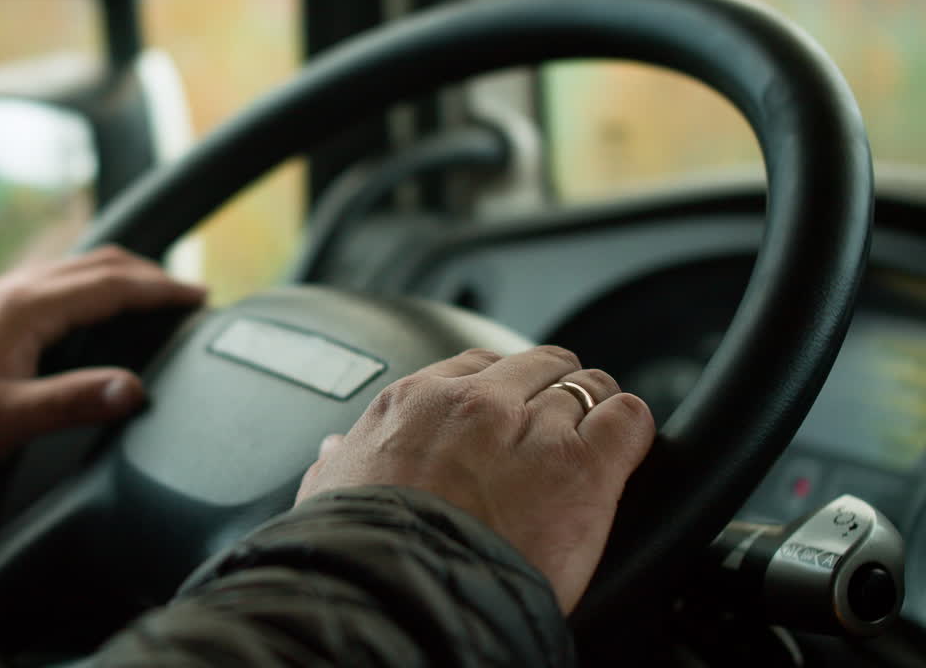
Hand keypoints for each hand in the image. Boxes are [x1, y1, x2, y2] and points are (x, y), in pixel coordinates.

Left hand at [0, 246, 205, 474]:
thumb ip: (73, 401)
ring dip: (123, 275)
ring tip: (155, 295)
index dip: (160, 289)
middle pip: (99, 264)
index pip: (111, 285)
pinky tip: (98, 307)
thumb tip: (133, 390)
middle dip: (150, 275)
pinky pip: (58, 280)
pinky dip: (95, 284)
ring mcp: (3, 294)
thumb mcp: (9, 418)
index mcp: (27, 308)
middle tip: (188, 294)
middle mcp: (17, 290)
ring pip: (77, 267)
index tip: (198, 296)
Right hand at [295, 346, 654, 612]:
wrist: (402, 595)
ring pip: (590, 387)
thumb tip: (336, 450)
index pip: (479, 365)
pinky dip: (630, 427)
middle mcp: (478, 403)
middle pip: (540, 365)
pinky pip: (628, 418)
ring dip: (596, 409)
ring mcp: (533, 429)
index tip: (510, 413)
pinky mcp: (583, 466)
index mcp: (417, 402)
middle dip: (554, 389)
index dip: (503, 389)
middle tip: (559, 427)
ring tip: (598, 437)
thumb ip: (340, 460)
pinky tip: (623, 447)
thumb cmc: (363, 551)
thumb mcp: (330, 492)